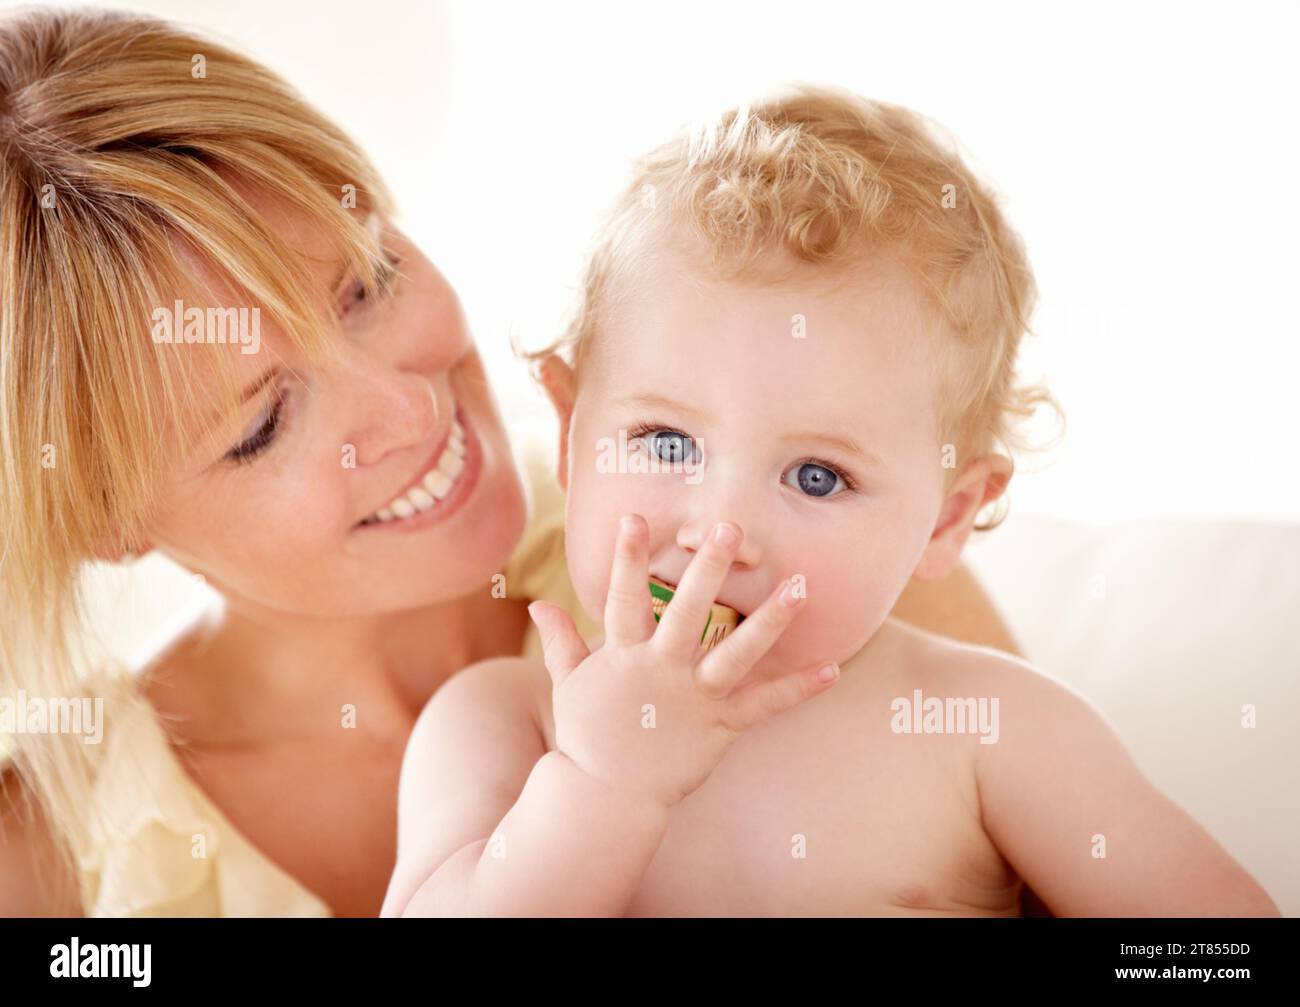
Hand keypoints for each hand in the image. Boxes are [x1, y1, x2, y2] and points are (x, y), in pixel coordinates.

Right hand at [527, 514, 839, 809]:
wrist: (605, 798)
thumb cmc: (588, 736)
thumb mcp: (570, 685)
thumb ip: (562, 642)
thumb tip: (540, 606)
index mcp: (624, 656)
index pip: (623, 598)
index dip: (627, 558)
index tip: (633, 518)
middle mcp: (661, 671)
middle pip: (687, 612)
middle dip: (707, 569)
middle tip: (728, 527)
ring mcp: (693, 699)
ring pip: (736, 653)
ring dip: (770, 620)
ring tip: (801, 587)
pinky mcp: (719, 728)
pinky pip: (763, 706)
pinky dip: (797, 690)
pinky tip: (830, 670)